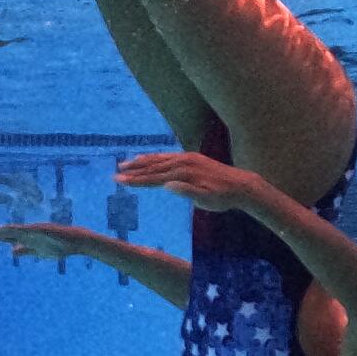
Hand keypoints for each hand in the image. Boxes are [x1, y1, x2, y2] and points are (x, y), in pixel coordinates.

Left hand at [0, 222, 94, 260]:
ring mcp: (34, 230)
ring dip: (0, 230)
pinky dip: (15, 230)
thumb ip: (25, 251)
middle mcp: (27, 232)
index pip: (6, 236)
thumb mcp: (38, 252)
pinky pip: (26, 231)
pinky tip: (7, 229)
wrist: (75, 241)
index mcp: (26, 237)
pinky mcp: (41, 230)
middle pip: (6, 232)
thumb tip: (12, 251)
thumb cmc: (59, 246)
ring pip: (13, 230)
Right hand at [114, 152, 265, 211]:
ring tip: (125, 163)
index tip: (120, 182)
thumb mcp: (206, 199)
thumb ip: (187, 192)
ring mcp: (186, 158)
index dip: (136, 180)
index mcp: (183, 174)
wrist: (240, 185)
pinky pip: (167, 156)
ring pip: (159, 159)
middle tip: (116, 174)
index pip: (154, 177)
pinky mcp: (190, 157)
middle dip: (133, 170)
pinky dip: (155, 157)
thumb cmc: (222, 198)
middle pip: (153, 167)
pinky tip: (148, 158)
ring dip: (141, 162)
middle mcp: (182, 162)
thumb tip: (167, 186)